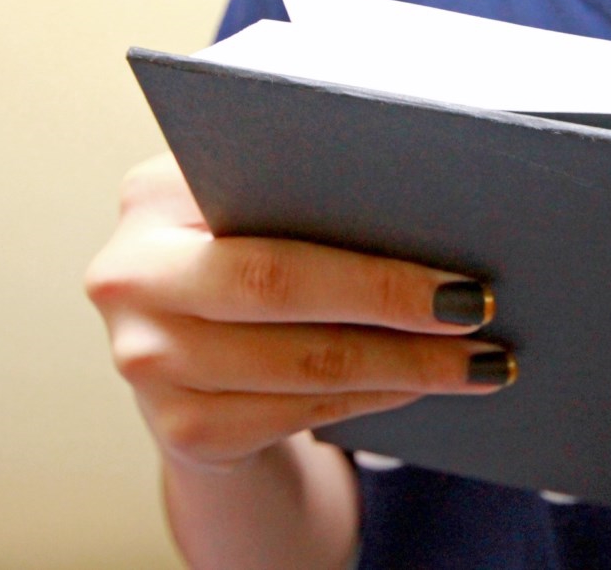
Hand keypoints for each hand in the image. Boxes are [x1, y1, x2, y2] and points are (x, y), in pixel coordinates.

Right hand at [85, 152, 513, 472]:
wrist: (184, 344)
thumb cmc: (243, 246)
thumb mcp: (253, 198)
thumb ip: (307, 184)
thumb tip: (433, 197)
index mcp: (152, 194)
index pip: (268, 208)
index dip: (362, 243)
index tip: (454, 262)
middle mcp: (131, 277)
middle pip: (278, 288)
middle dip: (392, 302)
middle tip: (478, 310)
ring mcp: (146, 360)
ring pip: (300, 365)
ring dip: (404, 365)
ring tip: (479, 360)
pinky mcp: (181, 427)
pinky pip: (296, 413)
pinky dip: (371, 397)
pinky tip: (421, 382)